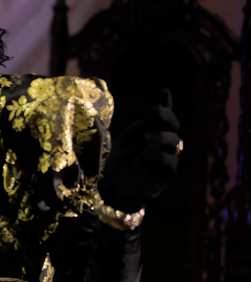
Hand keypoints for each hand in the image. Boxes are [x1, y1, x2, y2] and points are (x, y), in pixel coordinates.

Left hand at [100, 89, 180, 211]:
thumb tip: (154, 111)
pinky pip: (170, 162)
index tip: (164, 91)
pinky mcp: (165, 177)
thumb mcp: (123, 140)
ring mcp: (165, 160)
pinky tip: (147, 155)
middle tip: (154, 110)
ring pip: (174, 143)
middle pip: (173, 127)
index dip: (166, 104)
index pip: (162, 117)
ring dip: (160, 137)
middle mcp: (160, 145)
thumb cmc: (112, 163)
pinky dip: (160, 156)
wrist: (107, 190)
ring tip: (145, 139)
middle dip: (166, 116)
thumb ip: (139, 126)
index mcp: (150, 133)